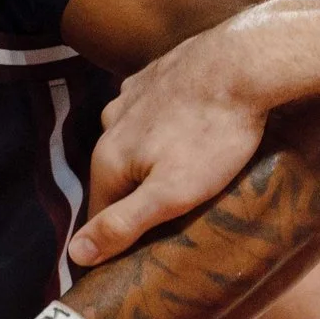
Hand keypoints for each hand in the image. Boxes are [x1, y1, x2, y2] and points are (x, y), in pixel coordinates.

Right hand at [70, 19, 273, 266]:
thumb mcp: (171, 193)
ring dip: (152, 159)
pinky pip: (153, 112)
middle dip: (139, 197)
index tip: (144, 255)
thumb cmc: (213, 135)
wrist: (245, 63)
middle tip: (176, 215)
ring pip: (135, 142)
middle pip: (118, 177)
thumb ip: (122, 224)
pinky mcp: (157, 75)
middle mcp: (111, 124)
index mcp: (108, 158)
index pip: (100, 214)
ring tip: (190, 172)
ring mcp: (132, 95)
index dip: (118, 239)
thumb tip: (75, 253)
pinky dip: (166, 126)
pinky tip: (192, 131)